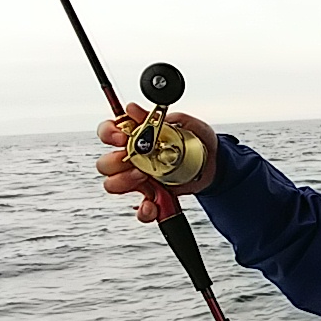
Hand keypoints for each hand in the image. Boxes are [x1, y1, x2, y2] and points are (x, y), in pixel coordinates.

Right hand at [96, 103, 218, 221]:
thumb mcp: (187, 124)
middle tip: (135, 161)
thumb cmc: (197, 141)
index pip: (108, 132)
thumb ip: (162, 117)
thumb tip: (134, 110)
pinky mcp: (153, 197)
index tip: (121, 137)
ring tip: (144, 177)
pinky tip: (152, 205)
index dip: (108, 134)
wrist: (216, 164)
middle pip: (105, 163)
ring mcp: (140, 180)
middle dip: (114, 163)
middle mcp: (132, 159)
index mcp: (136, 138)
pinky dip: (144, 210)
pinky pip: (140, 209)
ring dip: (124, 182)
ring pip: (113, 185)